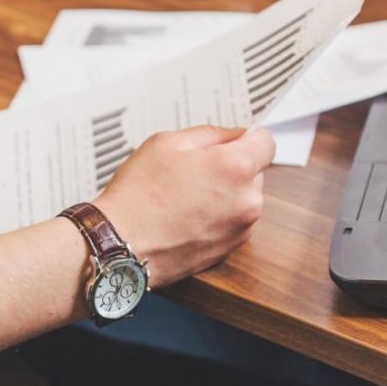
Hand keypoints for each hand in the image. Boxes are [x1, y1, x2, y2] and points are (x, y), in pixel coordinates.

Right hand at [96, 126, 274, 287]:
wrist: (120, 244)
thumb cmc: (138, 195)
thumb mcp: (167, 143)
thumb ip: (210, 135)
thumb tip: (233, 136)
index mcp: (235, 168)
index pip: (266, 142)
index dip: (247, 138)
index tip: (232, 142)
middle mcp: (247, 201)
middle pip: (254, 172)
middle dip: (231, 168)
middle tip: (194, 171)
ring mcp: (240, 229)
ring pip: (243, 199)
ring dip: (225, 195)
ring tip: (186, 197)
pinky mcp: (230, 250)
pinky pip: (233, 223)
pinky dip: (217, 218)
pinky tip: (187, 217)